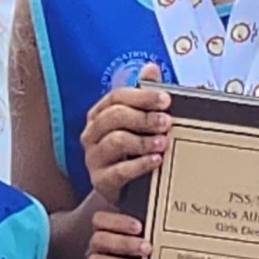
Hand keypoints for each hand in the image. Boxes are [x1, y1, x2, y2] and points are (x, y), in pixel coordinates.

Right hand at [83, 65, 171, 198]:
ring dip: (143, 140)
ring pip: (115, 141)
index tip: (165, 99)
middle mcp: (92, 134)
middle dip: (143, 117)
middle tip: (167, 122)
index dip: (142, 96)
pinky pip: (119, 171)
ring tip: (163, 142)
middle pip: (114, 117)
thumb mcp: (140, 122)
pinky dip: (140, 164)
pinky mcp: (101, 181)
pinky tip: (156, 160)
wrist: (124, 191)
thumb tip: (151, 67)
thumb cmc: (132, 152)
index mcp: (100, 115)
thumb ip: (144, 96)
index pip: (116, 97)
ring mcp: (94, 158)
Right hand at [87, 205, 149, 258]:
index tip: (139, 227)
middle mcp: (97, 249)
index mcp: (106, 232)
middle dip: (124, 244)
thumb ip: (150, 230)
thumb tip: (172, 216)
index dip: (117, 221)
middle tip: (147, 248)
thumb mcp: (147, 242)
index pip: (100, 220)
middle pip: (99, 240)